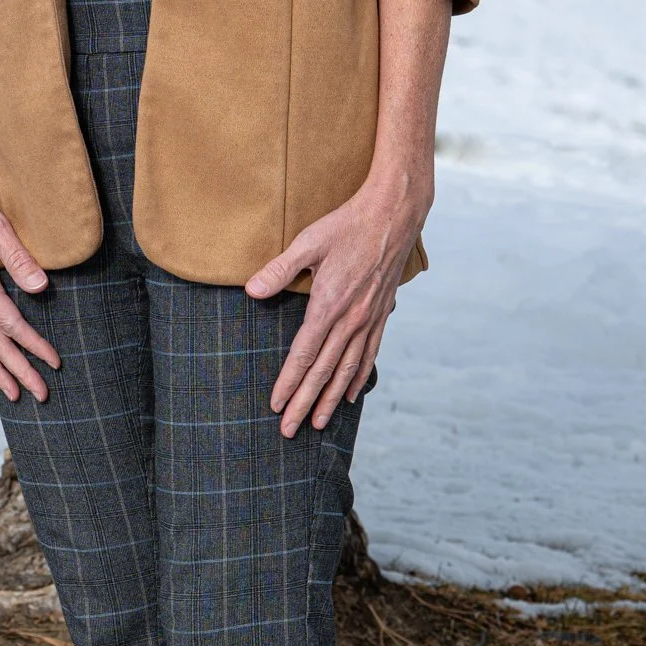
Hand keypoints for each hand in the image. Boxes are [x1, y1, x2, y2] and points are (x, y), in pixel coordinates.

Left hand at [245, 170, 429, 436]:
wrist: (394, 215)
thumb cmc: (347, 225)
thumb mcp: (308, 242)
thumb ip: (279, 270)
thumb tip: (251, 291)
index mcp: (329, 305)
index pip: (304, 354)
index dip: (289, 383)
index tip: (277, 406)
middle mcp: (351, 320)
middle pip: (324, 371)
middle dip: (306, 403)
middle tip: (290, 431)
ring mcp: (369, 320)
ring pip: (347, 370)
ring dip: (332, 399)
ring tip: (319, 423)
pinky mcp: (381, 315)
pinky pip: (369, 354)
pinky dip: (358, 378)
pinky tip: (352, 394)